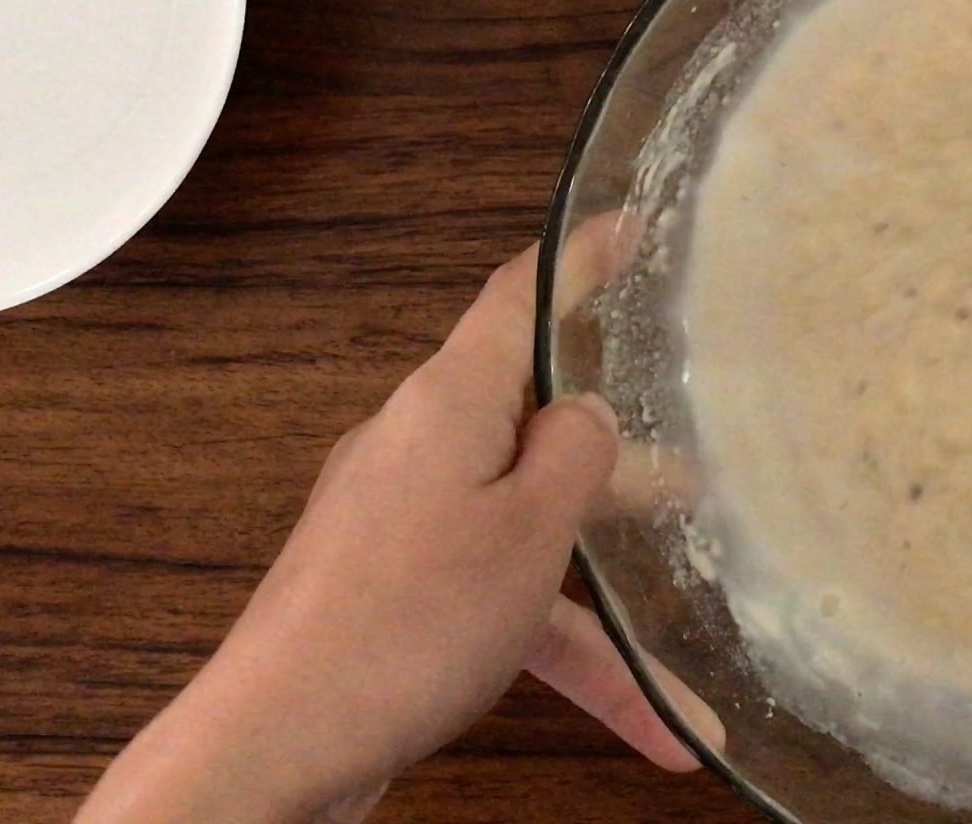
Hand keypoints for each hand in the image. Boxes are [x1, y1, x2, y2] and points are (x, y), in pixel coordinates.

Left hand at [78, 224, 710, 823]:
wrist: (276, 746)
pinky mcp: (391, 592)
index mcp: (448, 402)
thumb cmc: (404, 626)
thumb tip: (588, 413)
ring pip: (526, 527)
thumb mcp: (528, 530)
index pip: (522, 295)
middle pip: (533, 416)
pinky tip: (643, 721)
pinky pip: (497, 597)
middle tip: (694, 461)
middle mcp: (418, 445)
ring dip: (604, 586)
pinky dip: (561, 646)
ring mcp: (399, 521)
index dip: (581, 256)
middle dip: (616, 451)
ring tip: (687, 632)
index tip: (629, 225)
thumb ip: (575, 456)